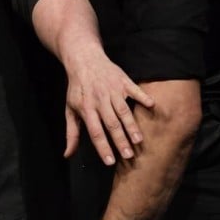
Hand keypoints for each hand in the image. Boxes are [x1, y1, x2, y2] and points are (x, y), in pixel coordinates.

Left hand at [65, 45, 153, 165]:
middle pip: (111, 123)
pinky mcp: (122, 80)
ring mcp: (112, 89)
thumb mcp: (70, 109)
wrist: (83, 59)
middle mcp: (99, 100)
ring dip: (131, 125)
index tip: (110, 161)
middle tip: (129, 156)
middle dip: (120, 140)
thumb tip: (68, 154)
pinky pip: (134, 89)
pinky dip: (142, 96)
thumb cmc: (77, 88)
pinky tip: (151, 105)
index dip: (102, 147)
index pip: (95, 131)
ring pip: (123, 110)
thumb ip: (71, 133)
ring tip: (138, 140)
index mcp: (86, 108)